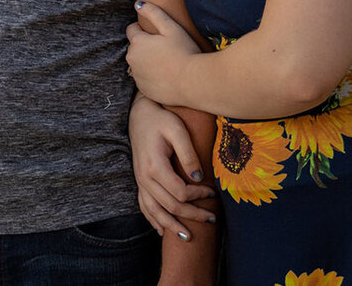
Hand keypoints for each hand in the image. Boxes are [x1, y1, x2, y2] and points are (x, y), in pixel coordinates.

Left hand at [126, 0, 200, 104]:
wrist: (194, 83)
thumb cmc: (186, 52)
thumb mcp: (172, 28)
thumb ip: (153, 13)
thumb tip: (138, 4)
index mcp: (137, 42)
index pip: (132, 30)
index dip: (145, 30)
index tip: (159, 35)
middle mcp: (132, 59)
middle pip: (135, 47)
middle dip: (145, 46)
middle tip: (166, 49)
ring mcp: (137, 76)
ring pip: (139, 64)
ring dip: (147, 62)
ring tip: (168, 63)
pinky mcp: (144, 90)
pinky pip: (144, 79)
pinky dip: (151, 77)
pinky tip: (167, 76)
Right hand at [128, 96, 215, 239]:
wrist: (139, 114)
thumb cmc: (161, 119)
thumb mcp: (177, 130)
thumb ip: (188, 154)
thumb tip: (199, 177)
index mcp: (155, 166)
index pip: (180, 192)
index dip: (198, 196)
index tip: (212, 192)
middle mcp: (144, 177)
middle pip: (170, 206)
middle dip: (192, 215)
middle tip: (212, 219)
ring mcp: (140, 181)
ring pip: (154, 211)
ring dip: (171, 226)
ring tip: (187, 237)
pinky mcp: (139, 181)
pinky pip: (144, 206)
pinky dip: (153, 220)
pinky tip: (162, 230)